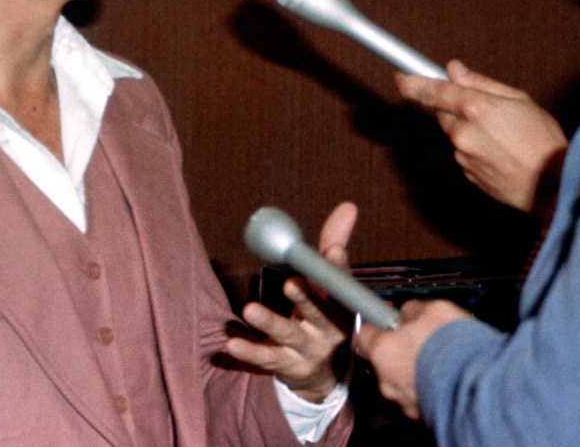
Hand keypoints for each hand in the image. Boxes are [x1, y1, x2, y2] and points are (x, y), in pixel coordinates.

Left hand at [225, 201, 357, 401]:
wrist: (327, 373)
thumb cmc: (326, 314)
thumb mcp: (331, 284)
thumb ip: (334, 244)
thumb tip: (347, 206)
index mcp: (341, 306)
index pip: (342, 285)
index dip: (338, 268)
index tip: (333, 250)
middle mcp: (329, 329)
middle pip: (318, 313)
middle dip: (306, 298)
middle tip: (291, 282)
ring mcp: (308, 350)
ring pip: (289, 335)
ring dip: (270, 322)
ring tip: (250, 309)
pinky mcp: (286, 366)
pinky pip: (267, 358)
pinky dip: (250, 351)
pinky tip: (232, 343)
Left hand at [354, 298, 471, 418]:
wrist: (478, 385)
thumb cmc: (452, 346)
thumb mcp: (432, 309)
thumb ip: (412, 310)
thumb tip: (408, 312)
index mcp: (382, 350)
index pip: (363, 337)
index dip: (375, 328)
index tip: (384, 323)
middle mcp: (386, 380)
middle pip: (384, 361)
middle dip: (400, 352)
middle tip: (421, 341)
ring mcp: (403, 402)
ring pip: (402, 382)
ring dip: (416, 372)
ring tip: (441, 362)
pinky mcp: (422, 416)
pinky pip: (420, 397)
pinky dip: (430, 388)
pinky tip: (448, 379)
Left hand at [396, 60, 566, 213]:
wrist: (555, 185)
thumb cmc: (543, 140)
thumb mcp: (519, 99)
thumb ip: (480, 83)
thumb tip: (454, 69)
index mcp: (475, 107)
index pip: (433, 90)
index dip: (412, 83)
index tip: (400, 77)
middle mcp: (463, 132)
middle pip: (442, 112)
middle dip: (455, 108)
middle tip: (485, 111)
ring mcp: (462, 156)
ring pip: (455, 134)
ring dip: (469, 130)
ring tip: (503, 136)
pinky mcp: (466, 174)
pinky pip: (463, 154)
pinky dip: (476, 149)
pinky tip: (501, 152)